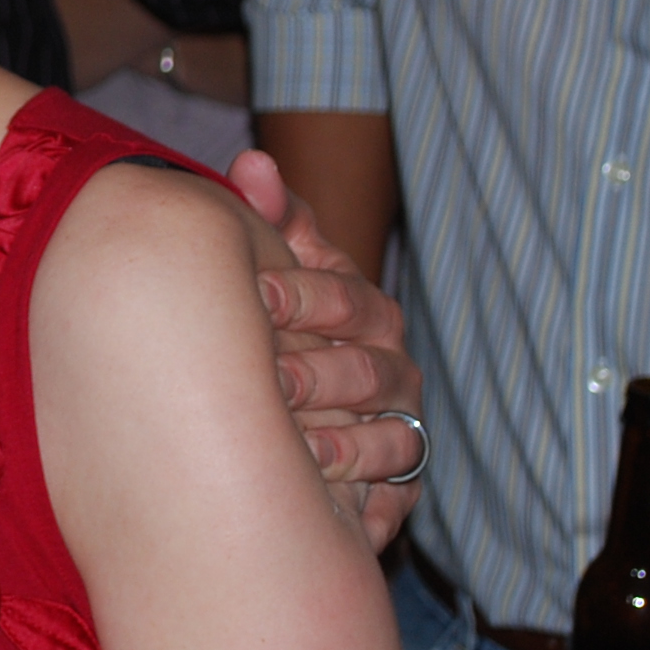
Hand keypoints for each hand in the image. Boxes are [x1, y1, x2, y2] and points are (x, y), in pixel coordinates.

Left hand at [228, 148, 422, 549]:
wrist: (272, 418)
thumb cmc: (269, 326)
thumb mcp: (268, 268)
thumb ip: (267, 219)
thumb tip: (252, 162)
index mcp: (364, 313)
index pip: (350, 300)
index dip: (303, 295)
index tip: (254, 295)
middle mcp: (389, 370)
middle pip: (369, 369)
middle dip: (316, 371)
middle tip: (267, 374)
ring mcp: (397, 428)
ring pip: (391, 433)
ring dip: (339, 436)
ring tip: (288, 433)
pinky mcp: (393, 486)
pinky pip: (393, 487)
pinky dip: (357, 484)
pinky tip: (312, 476)